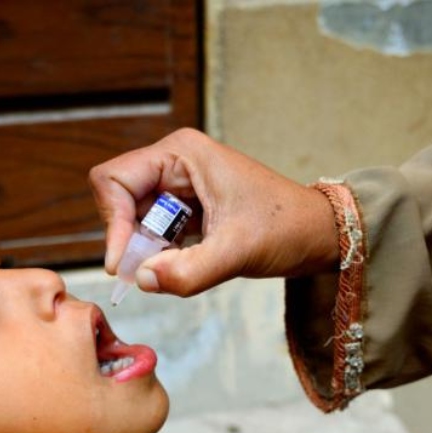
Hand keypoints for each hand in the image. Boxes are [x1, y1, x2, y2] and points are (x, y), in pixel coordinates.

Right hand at [88, 128, 339, 297]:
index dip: (113, 223)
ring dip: (145, 250)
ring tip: (173, 269)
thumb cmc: (286, 229)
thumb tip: (141, 280)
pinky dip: (158, 254)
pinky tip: (181, 266)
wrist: (318, 235)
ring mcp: (179, 185)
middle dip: (129, 239)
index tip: (124, 265)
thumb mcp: (237, 253)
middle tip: (147, 273)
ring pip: (135, 220)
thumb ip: (188, 271)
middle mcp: (174, 162)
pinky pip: (154, 231)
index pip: (114, 180)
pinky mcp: (187, 208)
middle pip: (119, 200)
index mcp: (181, 152)